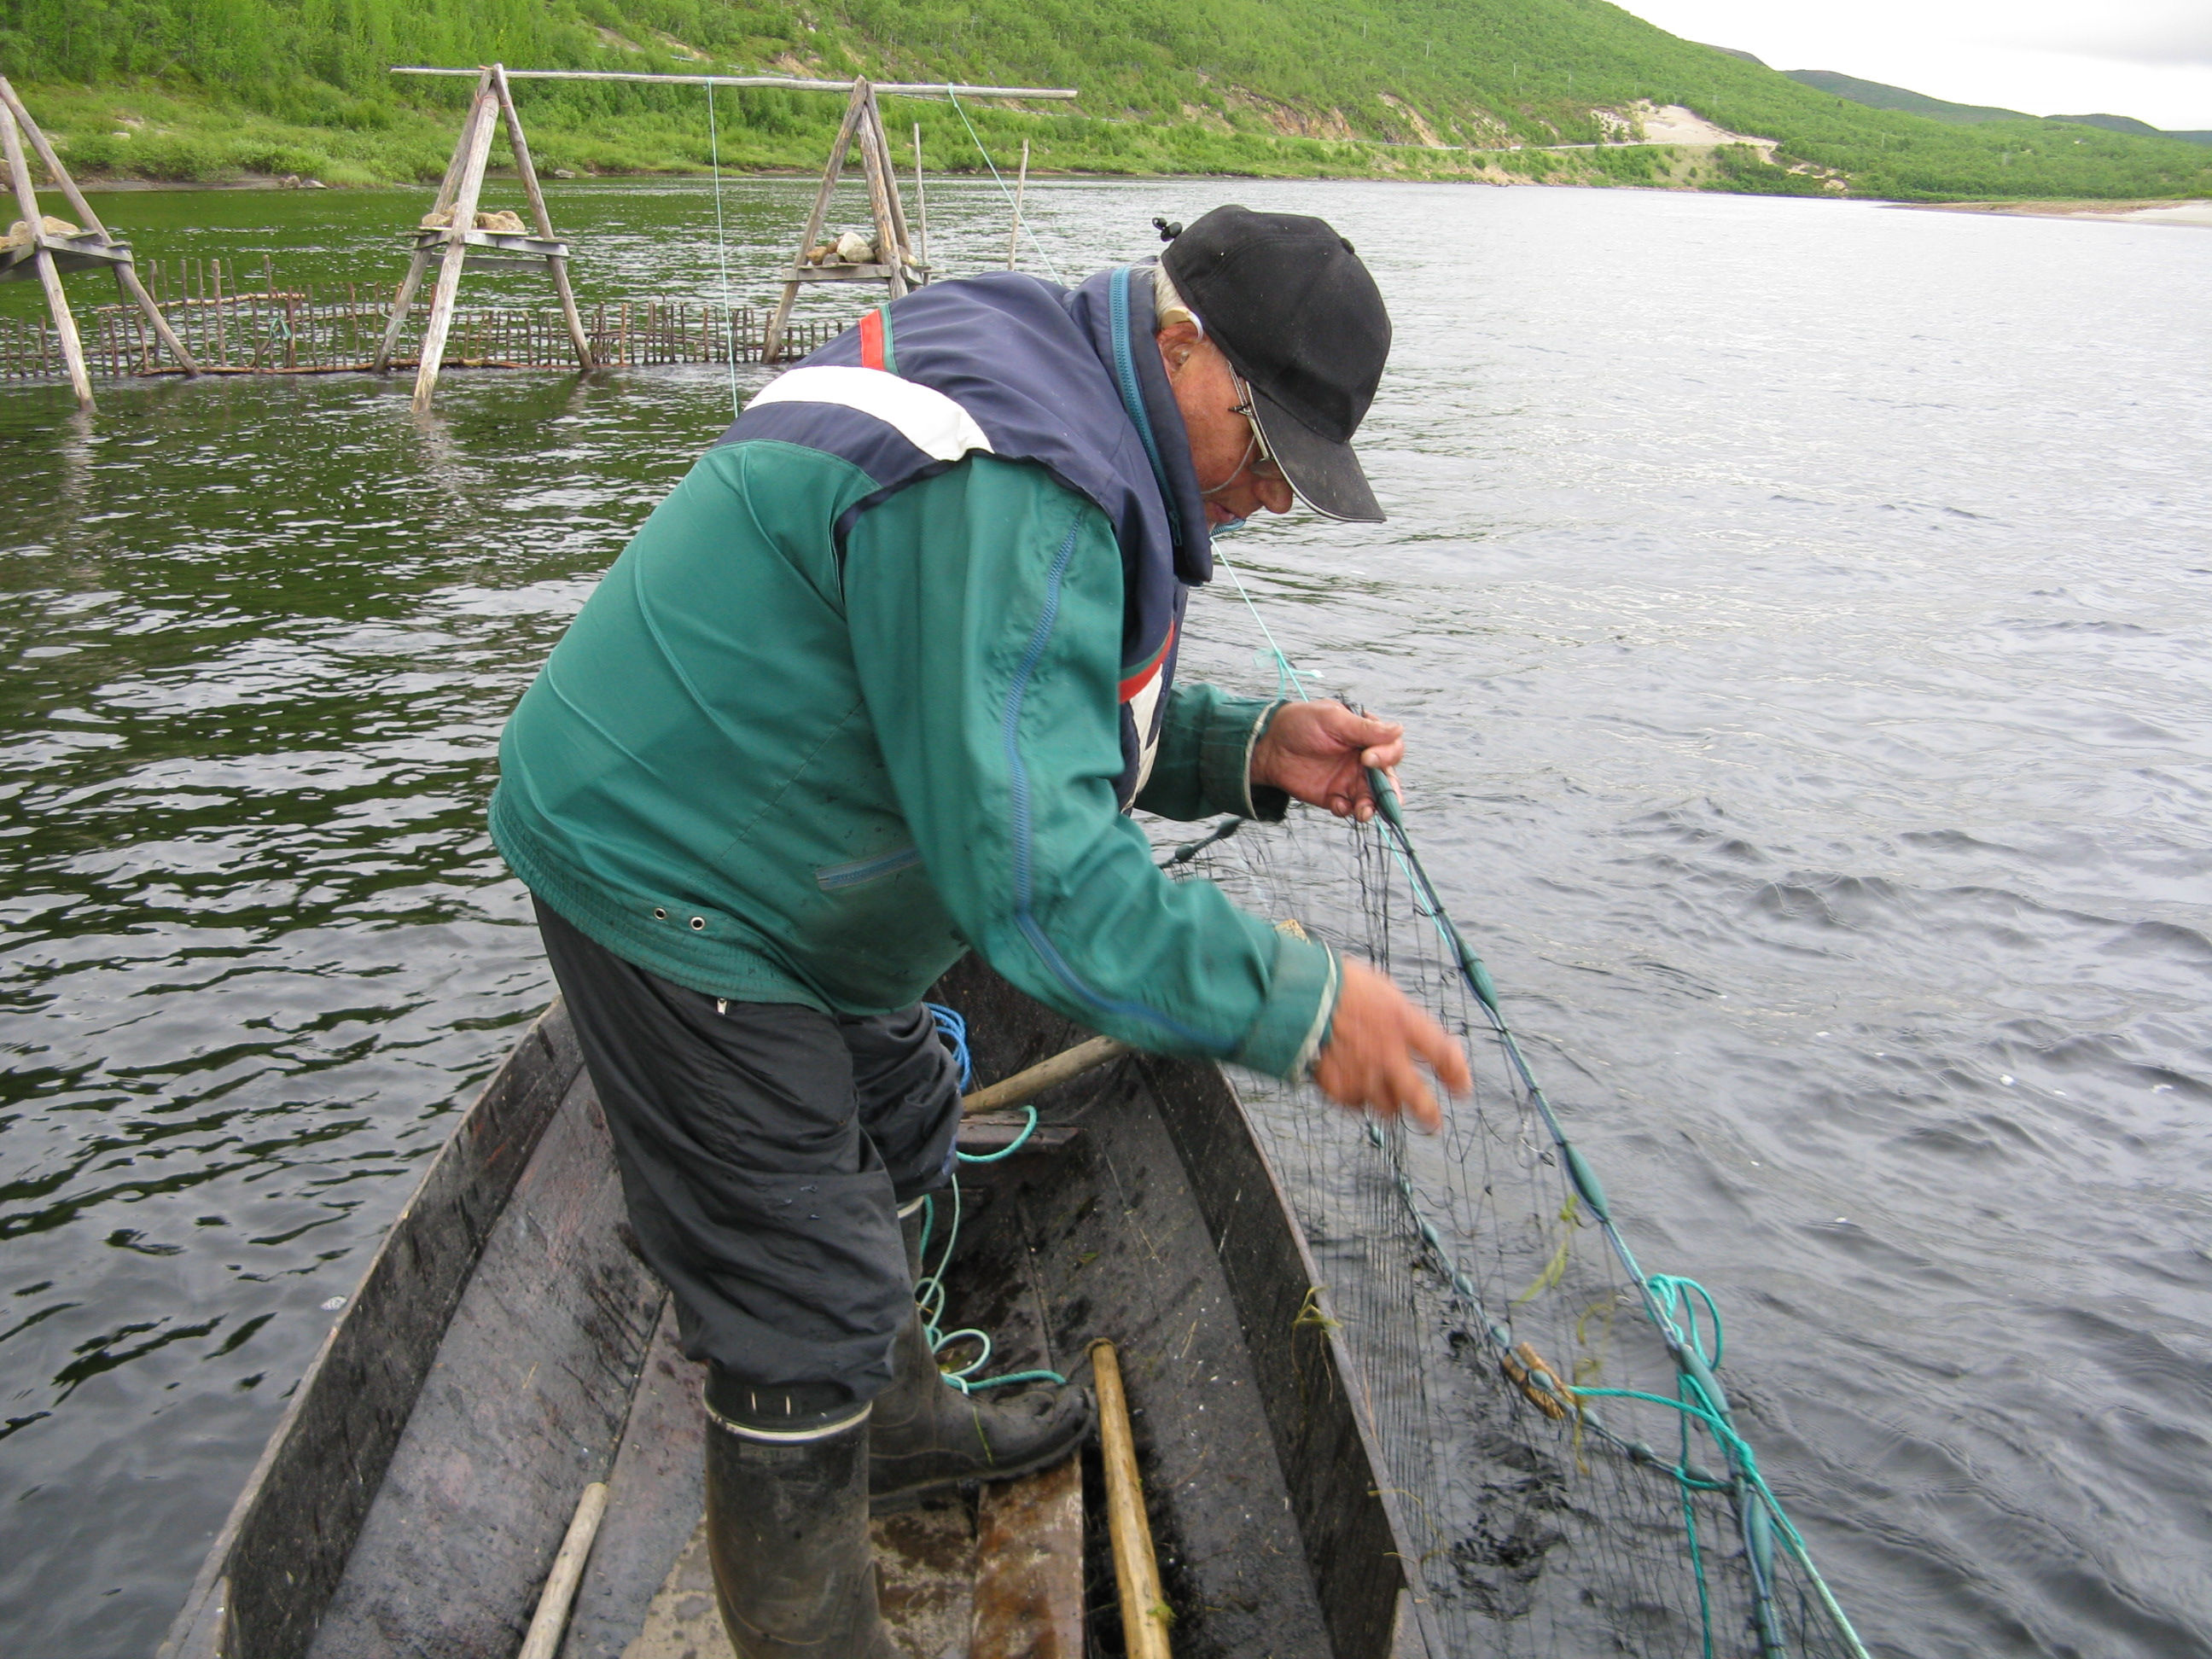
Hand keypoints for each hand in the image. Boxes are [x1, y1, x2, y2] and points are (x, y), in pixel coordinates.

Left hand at [1250, 701, 1404, 821]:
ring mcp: (1350, 780)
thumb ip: (1364, 729)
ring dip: (1372, 806)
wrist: (1269, 745)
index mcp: (1368, 737)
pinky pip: (1349, 808)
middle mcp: (1364, 760)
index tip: (1367, 757)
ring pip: (1372, 798)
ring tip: (1363, 812)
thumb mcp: (1332, 719)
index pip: (1392, 748)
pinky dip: (1347, 810)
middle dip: (1388, 790)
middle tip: (1379, 797)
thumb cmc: (1300, 723)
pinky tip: (1337, 805)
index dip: (1387, 755)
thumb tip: (1398, 729)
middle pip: (1388, 778)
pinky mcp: (1335, 796)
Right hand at [1311, 958, 1470, 1132]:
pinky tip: (1350, 1083)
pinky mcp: (1336, 1088)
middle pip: (1418, 1098)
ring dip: (1389, 1104)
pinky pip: (1354, 1103)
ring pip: (1386, 1108)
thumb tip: (1410, 1031)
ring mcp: (1362, 1074)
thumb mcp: (1381, 990)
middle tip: (1433, 1123)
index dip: (1456, 1074)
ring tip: (1384, 1098)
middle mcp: (1388, 1054)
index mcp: (1403, 1023)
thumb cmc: (1338, 984)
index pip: (1442, 1055)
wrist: (1297, 996)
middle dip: (1429, 1114)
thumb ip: (1401, 1016)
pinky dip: (1355, 1097)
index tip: (1461, 1088)